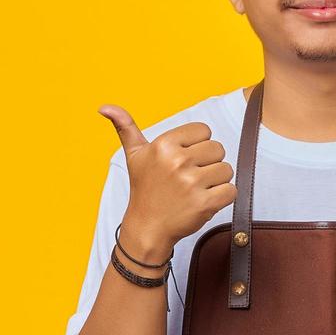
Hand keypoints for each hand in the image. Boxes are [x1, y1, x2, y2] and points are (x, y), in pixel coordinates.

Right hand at [98, 104, 236, 252]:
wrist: (147, 227)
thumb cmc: (144, 189)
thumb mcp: (134, 155)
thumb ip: (125, 127)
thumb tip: (104, 107)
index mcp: (163, 145)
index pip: (204, 130)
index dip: (198, 145)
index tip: (183, 160)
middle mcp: (177, 161)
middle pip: (218, 149)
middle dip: (208, 163)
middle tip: (190, 177)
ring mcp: (191, 183)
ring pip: (226, 170)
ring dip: (216, 181)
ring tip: (196, 189)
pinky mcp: (204, 203)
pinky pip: (231, 190)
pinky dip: (223, 197)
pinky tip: (204, 200)